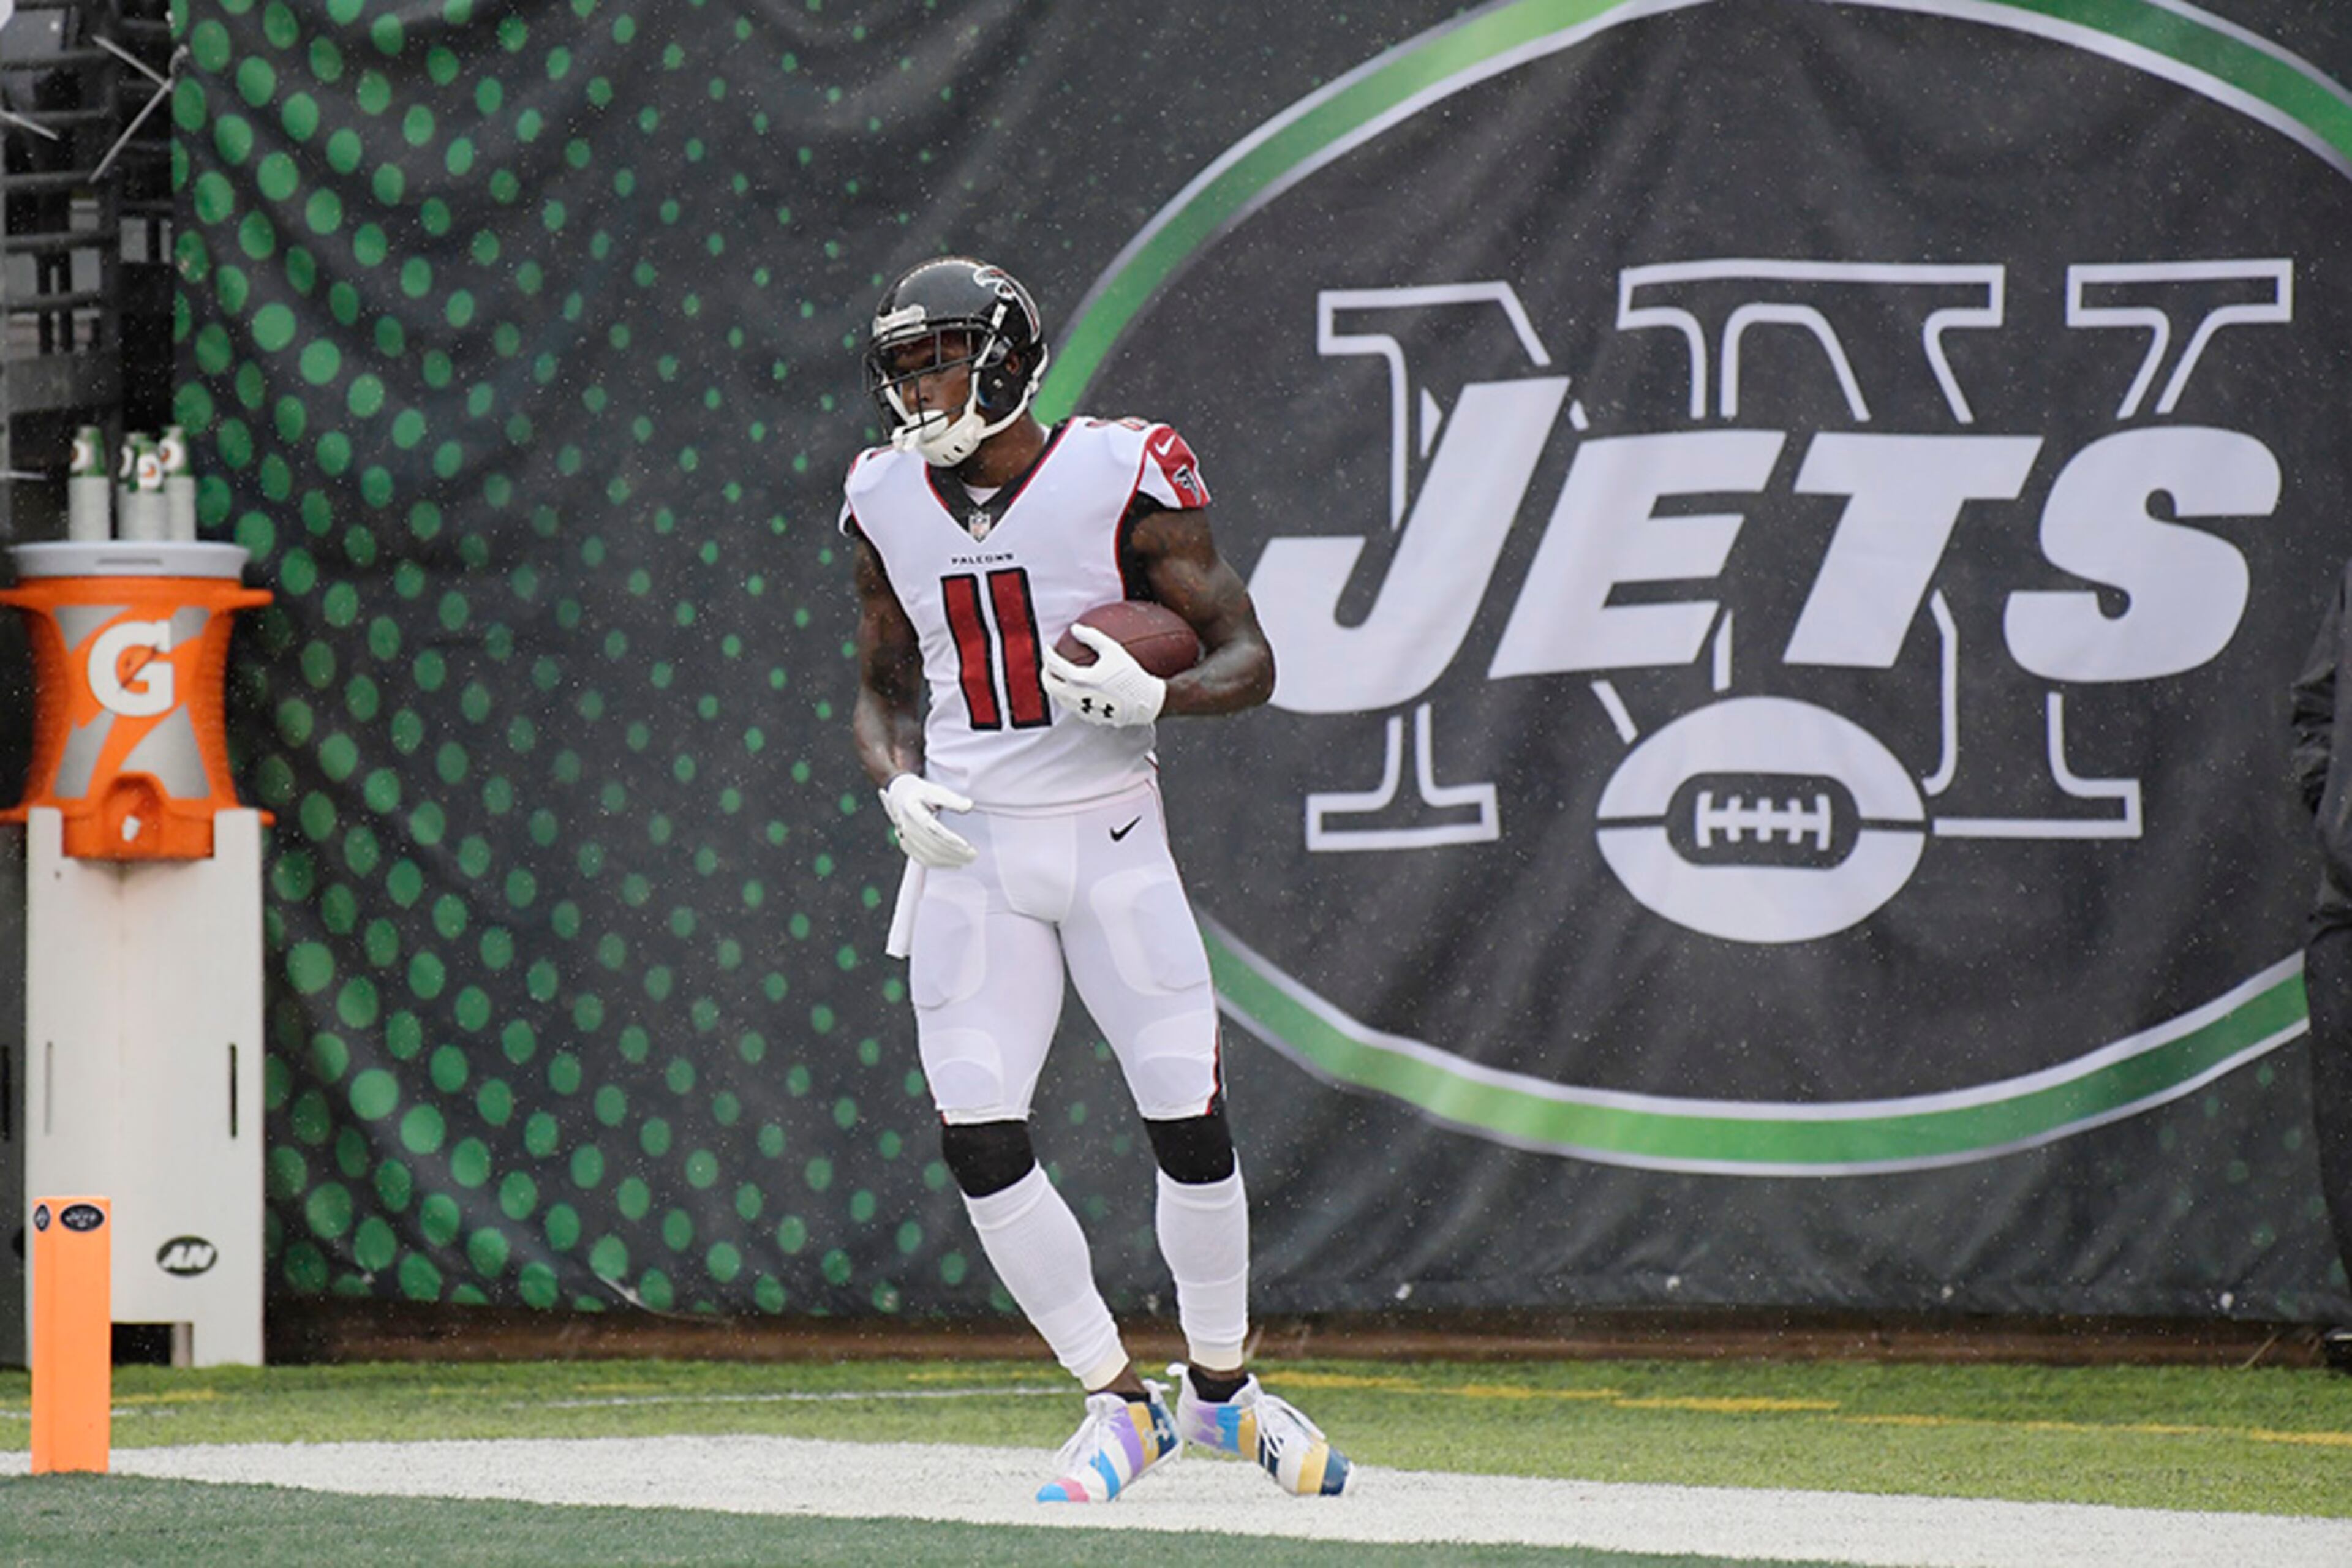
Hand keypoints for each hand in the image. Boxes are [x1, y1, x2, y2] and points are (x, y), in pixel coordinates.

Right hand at [879, 773, 976, 866]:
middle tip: (973, 855)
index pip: (932, 828)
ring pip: (928, 856)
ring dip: (949, 860)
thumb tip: (968, 805)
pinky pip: (923, 860)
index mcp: (912, 810)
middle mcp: (906, 826)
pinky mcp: (908, 845)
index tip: (966, 845)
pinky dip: (939, 864)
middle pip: (932, 845)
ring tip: (967, 860)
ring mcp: (905, 837)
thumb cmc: (919, 792)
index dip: (949, 838)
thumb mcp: (933, 789)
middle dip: (954, 853)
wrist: (899, 796)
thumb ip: (951, 798)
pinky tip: (953, 864)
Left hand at [1041, 623, 1166, 726]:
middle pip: (1049, 685)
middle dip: (1045, 673)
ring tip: (1058, 676)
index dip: (1048, 654)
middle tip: (1047, 664)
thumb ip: (1091, 636)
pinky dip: (1066, 695)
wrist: (1144, 701)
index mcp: (1079, 679)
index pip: (1054, 665)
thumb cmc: (1130, 674)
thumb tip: (1074, 628)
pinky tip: (1073, 689)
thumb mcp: (1112, 649)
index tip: (1048, 648)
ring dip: (1053, 685)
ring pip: (1058, 697)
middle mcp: (1076, 696)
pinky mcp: (1088, 717)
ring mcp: (1081, 709)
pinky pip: (1070, 706)